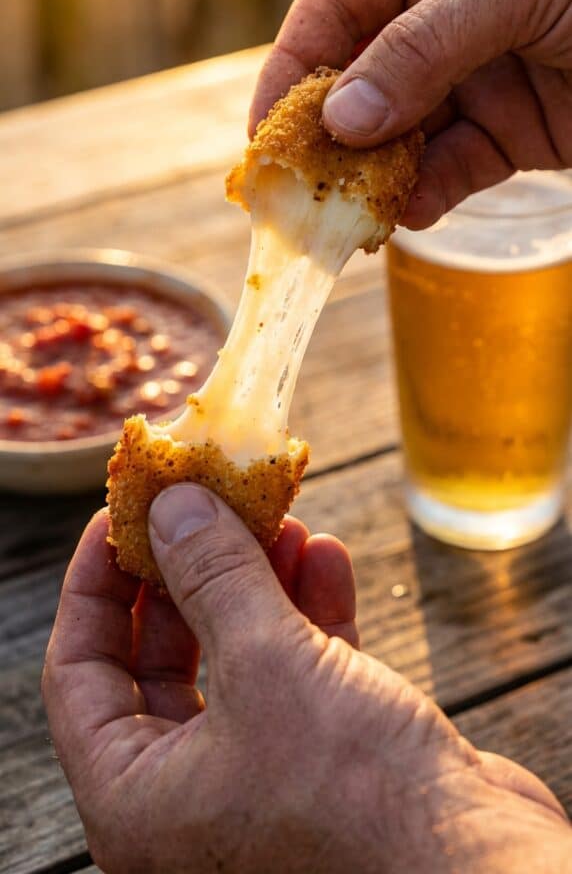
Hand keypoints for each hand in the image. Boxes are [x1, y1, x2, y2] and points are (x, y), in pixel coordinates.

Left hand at [43, 485, 569, 872]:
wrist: (478, 869)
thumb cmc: (355, 796)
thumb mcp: (268, 665)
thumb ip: (212, 577)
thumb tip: (172, 506)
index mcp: (136, 797)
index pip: (79, 670)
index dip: (96, 582)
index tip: (124, 513)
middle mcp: (187, 795)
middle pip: (161, 657)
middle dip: (190, 572)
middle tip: (206, 506)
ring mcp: (257, 779)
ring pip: (236, 657)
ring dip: (256, 581)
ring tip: (277, 518)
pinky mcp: (323, 762)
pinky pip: (296, 672)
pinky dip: (308, 611)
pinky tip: (325, 557)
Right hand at [250, 0, 571, 228]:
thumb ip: (423, 46)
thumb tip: (342, 117)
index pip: (336, 6)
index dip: (293, 67)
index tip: (264, 129)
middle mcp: (442, 13)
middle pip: (359, 79)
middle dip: (327, 135)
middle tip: (295, 188)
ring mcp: (475, 78)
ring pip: (400, 136)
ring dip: (371, 177)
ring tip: (345, 214)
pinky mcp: (510, 134)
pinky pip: (450, 171)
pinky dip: (424, 197)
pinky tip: (403, 217)